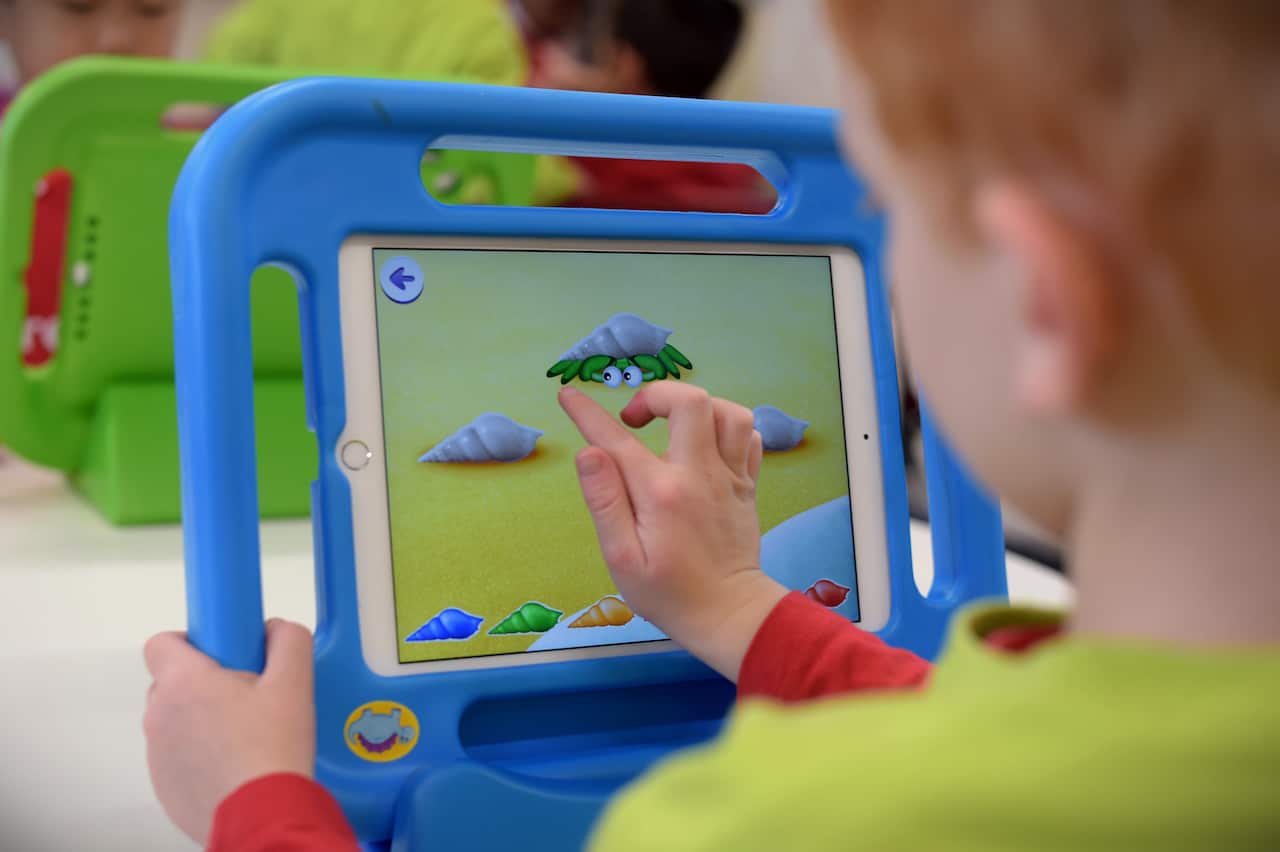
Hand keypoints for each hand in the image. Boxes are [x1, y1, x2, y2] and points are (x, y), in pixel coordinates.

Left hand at [143, 619, 315, 844]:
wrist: (263, 817)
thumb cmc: (273, 747)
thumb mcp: (294, 682)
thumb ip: (288, 640)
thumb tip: (275, 629)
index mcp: (183, 683)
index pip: (161, 642)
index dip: (192, 642)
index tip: (223, 654)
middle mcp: (159, 716)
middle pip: (171, 683)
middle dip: (205, 683)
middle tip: (247, 697)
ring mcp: (157, 755)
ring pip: (176, 722)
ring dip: (202, 721)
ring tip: (247, 737)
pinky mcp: (164, 787)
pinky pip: (179, 757)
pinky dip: (200, 756)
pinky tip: (236, 766)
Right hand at [559, 383, 787, 680]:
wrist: (728, 614)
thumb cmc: (667, 593)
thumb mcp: (622, 558)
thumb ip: (605, 501)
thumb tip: (588, 452)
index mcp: (661, 492)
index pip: (617, 438)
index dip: (587, 412)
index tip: (569, 396)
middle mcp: (699, 474)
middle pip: (690, 401)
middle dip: (656, 395)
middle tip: (634, 420)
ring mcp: (729, 477)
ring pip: (728, 411)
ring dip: (697, 408)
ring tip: (673, 427)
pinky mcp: (747, 485)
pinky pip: (748, 435)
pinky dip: (726, 428)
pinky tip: (705, 445)